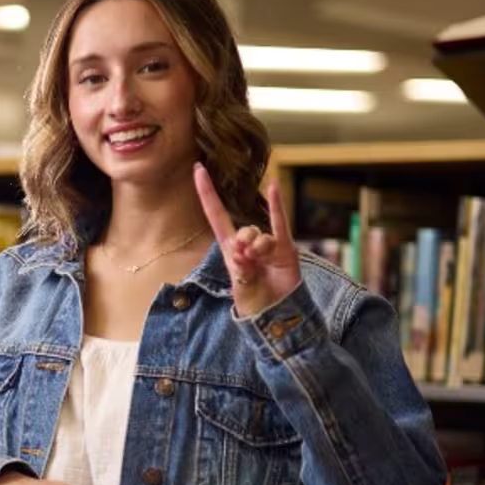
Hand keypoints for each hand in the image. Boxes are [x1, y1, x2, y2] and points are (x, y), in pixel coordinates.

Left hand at [195, 165, 301, 317]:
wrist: (277, 315)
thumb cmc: (255, 303)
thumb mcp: (241, 290)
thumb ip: (241, 271)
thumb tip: (241, 251)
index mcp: (230, 249)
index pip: (216, 215)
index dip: (207, 193)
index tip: (198, 169)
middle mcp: (248, 243)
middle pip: (242, 230)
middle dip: (242, 241)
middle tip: (244, 257)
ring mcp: (267, 246)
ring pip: (261, 236)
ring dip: (258, 248)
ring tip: (258, 262)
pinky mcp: (285, 249)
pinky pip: (280, 226)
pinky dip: (277, 206)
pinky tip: (274, 187)